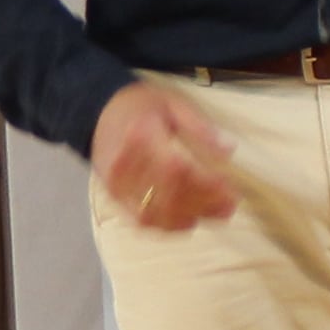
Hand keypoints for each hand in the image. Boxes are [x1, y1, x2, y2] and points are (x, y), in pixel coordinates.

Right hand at [89, 82, 242, 230]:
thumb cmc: (141, 106)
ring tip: (215, 215)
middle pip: (168, 195)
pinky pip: (141, 221)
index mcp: (141, 135)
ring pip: (155, 214)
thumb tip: (228, 151)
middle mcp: (125, 164)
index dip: (205, 184)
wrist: (99, 112)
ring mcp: (117, 184)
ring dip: (189, 218)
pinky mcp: (114, 197)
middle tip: (230, 205)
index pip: (176, 169)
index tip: (231, 188)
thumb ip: (199, 126)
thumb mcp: (174, 103)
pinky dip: (167, 226)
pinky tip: (188, 221)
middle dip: (204, 205)